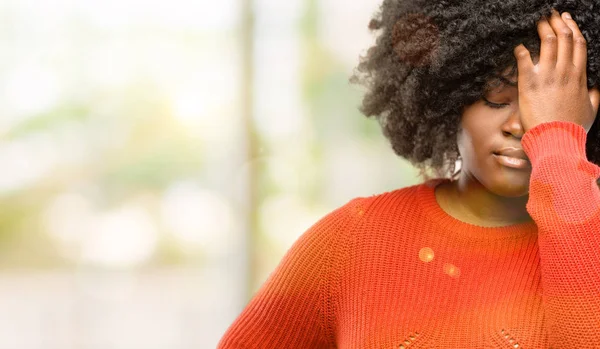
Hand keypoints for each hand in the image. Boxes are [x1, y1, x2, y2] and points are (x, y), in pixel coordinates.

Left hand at [514, 9, 599, 133]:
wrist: (556, 139)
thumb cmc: (573, 128)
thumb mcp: (591, 111)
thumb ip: (594, 96)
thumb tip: (596, 89)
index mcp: (579, 76)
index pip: (578, 44)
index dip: (572, 28)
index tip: (567, 20)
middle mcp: (565, 72)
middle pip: (564, 37)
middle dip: (557, 22)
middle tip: (550, 15)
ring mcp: (547, 76)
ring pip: (548, 42)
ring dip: (542, 29)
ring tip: (538, 23)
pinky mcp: (529, 83)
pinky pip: (524, 59)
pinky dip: (521, 50)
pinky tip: (519, 46)